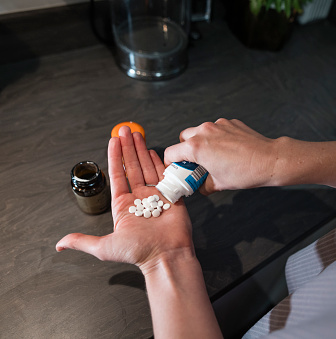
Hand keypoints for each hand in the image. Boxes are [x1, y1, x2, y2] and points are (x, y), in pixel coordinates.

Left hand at [56, 126, 194, 271]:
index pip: (117, 175)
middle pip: (132, 167)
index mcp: (123, 206)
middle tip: (125, 130)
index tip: (113, 141)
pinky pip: (165, 175)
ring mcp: (156, 196)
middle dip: (128, 148)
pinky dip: (159, 162)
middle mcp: (139, 198)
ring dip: (142, 150)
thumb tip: (60, 244)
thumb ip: (83, 241)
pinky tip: (154, 150)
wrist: (166, 256)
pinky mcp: (171, 196)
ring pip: (147, 167)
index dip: (115, 157)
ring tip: (137, 134)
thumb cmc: (138, 252)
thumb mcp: (104, 247)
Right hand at [164, 118, 278, 194]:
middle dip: (185, 150)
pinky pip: (216, 129)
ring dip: (201, 143)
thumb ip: (202, 184)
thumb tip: (199, 185)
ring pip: (200, 131)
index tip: (177, 169)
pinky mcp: (230, 123)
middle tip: (194, 164)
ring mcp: (218, 125)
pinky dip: (217, 138)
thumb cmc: (246, 172)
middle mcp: (205, 131)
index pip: (171, 152)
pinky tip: (227, 150)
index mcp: (197, 147)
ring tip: (212, 157)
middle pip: (183, 138)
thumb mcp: (219, 184)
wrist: (269, 160)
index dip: (172, 163)